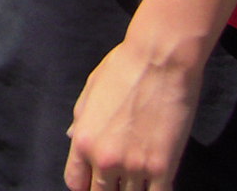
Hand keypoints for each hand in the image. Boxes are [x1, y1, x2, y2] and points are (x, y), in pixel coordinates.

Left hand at [63, 36, 204, 190]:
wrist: (159, 59)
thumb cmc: (123, 68)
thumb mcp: (90, 91)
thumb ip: (81, 121)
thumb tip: (74, 140)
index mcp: (83, 140)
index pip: (75, 183)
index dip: (86, 185)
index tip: (96, 181)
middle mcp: (105, 159)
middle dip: (109, 189)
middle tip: (120, 179)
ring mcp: (134, 166)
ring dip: (133, 189)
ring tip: (139, 175)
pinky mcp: (162, 167)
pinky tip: (157, 181)